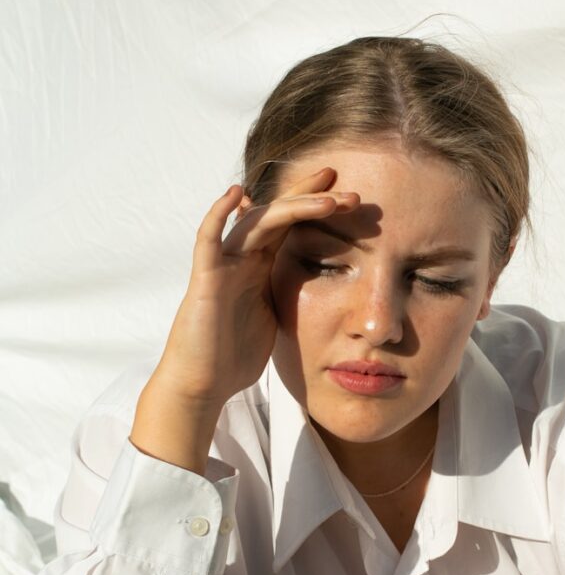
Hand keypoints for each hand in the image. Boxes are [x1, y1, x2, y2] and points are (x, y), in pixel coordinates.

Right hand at [152, 168, 359, 405]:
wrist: (204, 384)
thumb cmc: (235, 356)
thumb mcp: (275, 317)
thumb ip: (289, 295)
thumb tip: (322, 290)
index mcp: (261, 267)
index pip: (292, 225)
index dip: (317, 206)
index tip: (350, 196)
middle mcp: (243, 259)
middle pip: (278, 215)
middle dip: (313, 198)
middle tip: (350, 190)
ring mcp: (223, 265)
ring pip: (257, 222)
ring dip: (292, 207)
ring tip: (328, 199)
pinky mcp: (205, 280)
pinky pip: (207, 240)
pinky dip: (217, 215)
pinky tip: (234, 193)